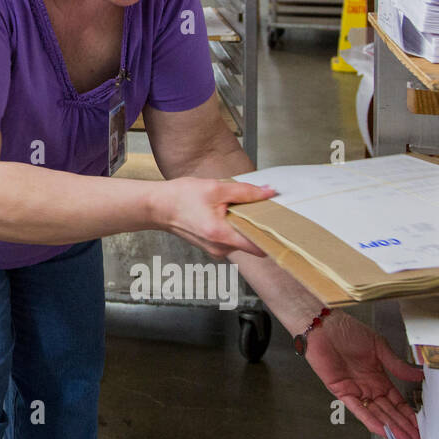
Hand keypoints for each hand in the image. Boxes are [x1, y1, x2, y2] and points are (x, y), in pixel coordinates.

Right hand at [157, 178, 274, 258]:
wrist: (157, 207)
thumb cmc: (179, 198)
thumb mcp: (215, 188)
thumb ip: (245, 192)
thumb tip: (269, 193)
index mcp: (222, 235)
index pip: (260, 247)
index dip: (273, 235)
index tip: (281, 223)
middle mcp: (221, 249)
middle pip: (253, 242)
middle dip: (257, 224)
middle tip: (257, 205)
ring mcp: (216, 250)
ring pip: (242, 240)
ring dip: (243, 224)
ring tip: (233, 206)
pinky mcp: (213, 247)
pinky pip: (232, 239)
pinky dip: (233, 226)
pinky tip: (224, 212)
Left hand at [302, 310, 424, 438]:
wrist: (324, 325)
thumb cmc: (347, 330)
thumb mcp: (379, 346)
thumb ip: (396, 364)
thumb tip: (417, 374)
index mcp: (378, 377)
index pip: (396, 401)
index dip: (408, 414)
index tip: (419, 425)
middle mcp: (367, 386)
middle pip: (388, 411)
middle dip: (402, 426)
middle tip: (416, 438)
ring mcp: (355, 390)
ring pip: (375, 413)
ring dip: (390, 426)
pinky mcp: (341, 391)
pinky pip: (356, 408)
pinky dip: (369, 419)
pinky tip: (382, 429)